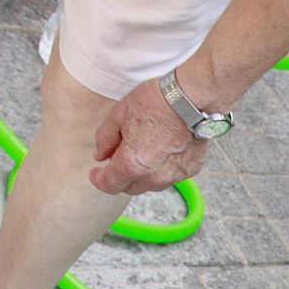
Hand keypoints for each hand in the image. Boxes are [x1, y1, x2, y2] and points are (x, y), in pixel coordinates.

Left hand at [90, 78, 208, 194]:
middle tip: (120, 157)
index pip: (110, 185)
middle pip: (131, 188)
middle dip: (122, 177)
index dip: (99, 179)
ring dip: (144, 174)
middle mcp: (154, 176)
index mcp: (132, 164)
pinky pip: (171, 176)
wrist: (191, 100)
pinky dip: (163, 168)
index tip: (97, 173)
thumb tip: (101, 155)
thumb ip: (105, 139)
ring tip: (144, 152)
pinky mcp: (191, 170)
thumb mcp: (118, 115)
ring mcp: (174, 175)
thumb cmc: (155, 103)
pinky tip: (164, 150)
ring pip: (152, 184)